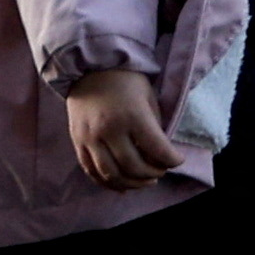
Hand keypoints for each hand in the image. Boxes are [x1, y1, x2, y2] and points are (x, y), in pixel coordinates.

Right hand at [63, 64, 179, 188]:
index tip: (178, 161)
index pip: (157, 149)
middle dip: (152, 174)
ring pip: (112, 174)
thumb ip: (154, 126)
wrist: (89, 69)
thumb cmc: (125, 81)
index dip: (172, 160)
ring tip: (144, 181)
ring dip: (132, 184)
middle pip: (134, 166)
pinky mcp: (77, 142)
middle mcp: (110, 129)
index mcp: (133, 115)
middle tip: (160, 172)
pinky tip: (122, 185)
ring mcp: (90, 138)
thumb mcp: (148, 97)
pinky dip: (108, 183)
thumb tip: (160, 155)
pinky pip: (91, 171)